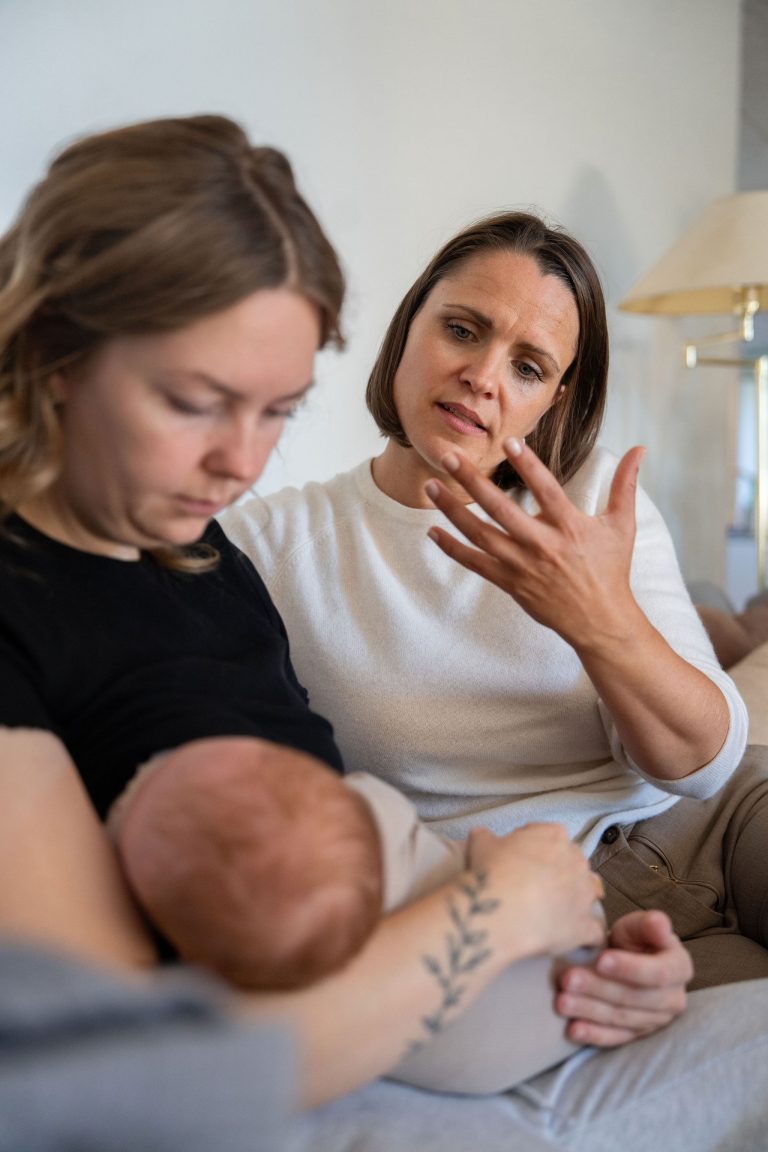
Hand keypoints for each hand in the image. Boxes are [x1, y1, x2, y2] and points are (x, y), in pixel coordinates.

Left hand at [425, 440, 645, 651]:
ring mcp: (522, 565)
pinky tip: (433, 531)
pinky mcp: (509, 583)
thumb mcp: (621, 525)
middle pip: (500, 509)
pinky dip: (452, 548)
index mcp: (569, 527)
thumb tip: (640, 450)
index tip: (508, 441)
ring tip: (430, 486)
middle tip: (448, 458)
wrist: (600, 621)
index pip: (545, 489)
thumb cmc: (610, 570)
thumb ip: (624, 485)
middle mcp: (542, 545)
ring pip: (480, 534)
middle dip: (471, 482)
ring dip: (452, 510)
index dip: (527, 465)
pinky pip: (474, 563)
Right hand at [466, 824, 605, 960]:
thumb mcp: (481, 844)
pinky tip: (575, 942)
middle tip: (536, 887)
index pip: (552, 835)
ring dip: (579, 900)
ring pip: (592, 893)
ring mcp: (585, 895)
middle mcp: (576, 862)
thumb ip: (486, 836)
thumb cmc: (490, 872)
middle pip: (574, 863)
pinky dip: (587, 937)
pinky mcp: (585, 926)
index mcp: (554, 836)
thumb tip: (482, 836)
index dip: (536, 847)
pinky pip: (595, 932)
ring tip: (558, 912)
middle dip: (561, 873)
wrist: (498, 910)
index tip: (521, 859)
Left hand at [555, 909, 691, 1046]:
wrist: (625, 958)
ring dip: (590, 1011)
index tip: (601, 961)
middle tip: (569, 980)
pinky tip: (573, 1030)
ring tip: (562, 1002)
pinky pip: (616, 1037)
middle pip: (635, 998)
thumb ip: (649, 924)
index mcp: (679, 967)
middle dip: (599, 989)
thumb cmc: (633, 938)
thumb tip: (661, 926)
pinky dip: (594, 1034)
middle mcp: (673, 998)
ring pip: (622, 1018)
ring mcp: (656, 1020)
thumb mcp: (639, 925)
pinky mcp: (637, 1034)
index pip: (657, 973)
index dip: (629, 968)